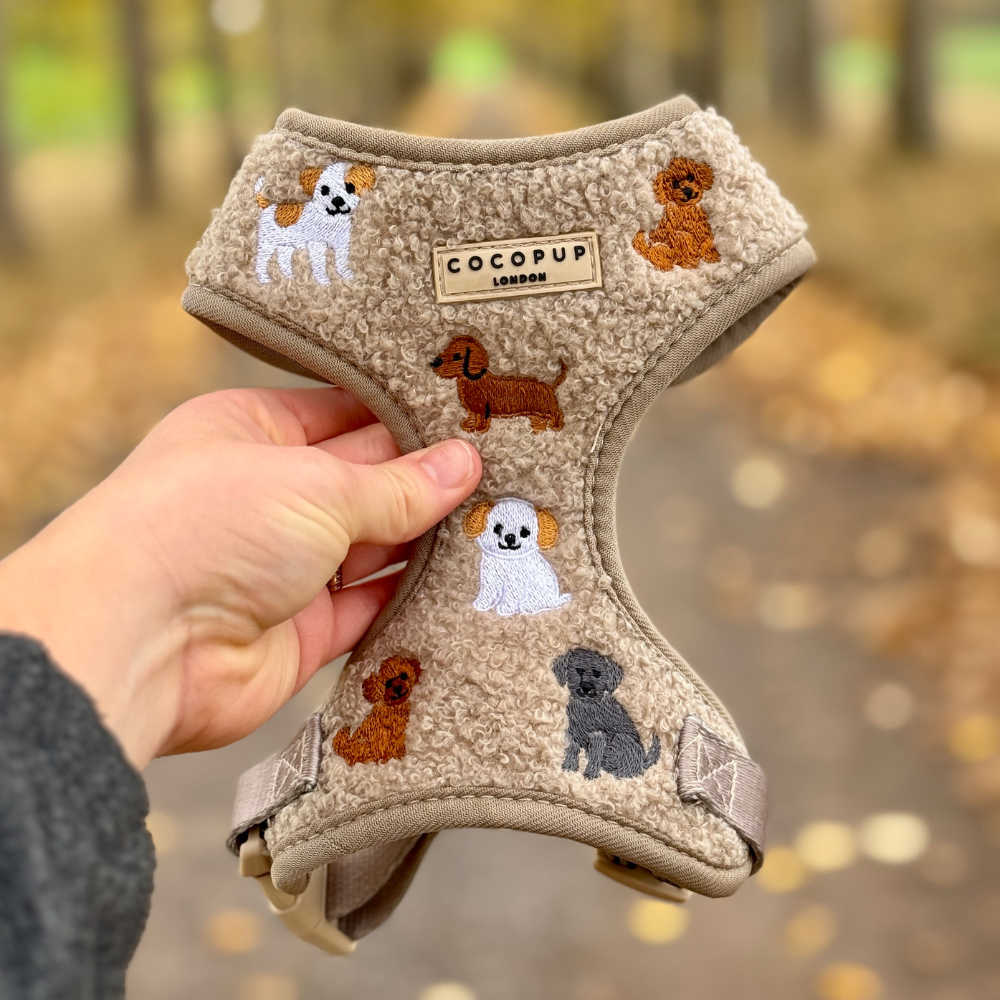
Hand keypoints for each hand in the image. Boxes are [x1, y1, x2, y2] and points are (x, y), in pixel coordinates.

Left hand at [0, 388, 480, 767]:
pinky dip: (412, 599)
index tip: (470, 416)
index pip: (344, 412)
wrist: (139, 644)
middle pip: (365, 482)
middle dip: (427, 480)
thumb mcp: (314, 485)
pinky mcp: (300, 631)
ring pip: (374, 547)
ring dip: (426, 540)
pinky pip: (370, 609)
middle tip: (502, 468)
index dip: (406, 414)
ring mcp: (283, 567)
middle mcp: (267, 497)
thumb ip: (396, 485)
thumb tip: (463, 466)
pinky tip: (462, 580)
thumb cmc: (202, 529)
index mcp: (252, 433)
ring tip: (498, 520)